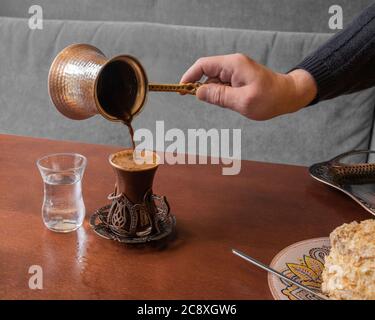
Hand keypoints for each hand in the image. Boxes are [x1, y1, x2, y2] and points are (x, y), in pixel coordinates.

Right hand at [180, 53, 316, 119]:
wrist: (289, 96)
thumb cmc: (270, 99)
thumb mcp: (242, 101)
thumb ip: (218, 96)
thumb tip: (198, 92)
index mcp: (233, 65)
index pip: (203, 65)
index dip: (189, 76)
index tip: (180, 90)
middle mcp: (233, 64)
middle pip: (207, 73)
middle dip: (201, 88)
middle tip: (205, 103)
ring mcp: (236, 71)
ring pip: (215, 81)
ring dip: (214, 93)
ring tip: (231, 104)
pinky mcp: (239, 78)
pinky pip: (223, 84)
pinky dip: (221, 94)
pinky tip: (232, 102)